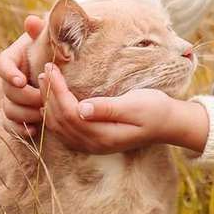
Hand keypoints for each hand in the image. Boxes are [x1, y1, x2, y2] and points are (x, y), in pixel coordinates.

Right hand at [0, 13, 46, 137]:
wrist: (66, 66)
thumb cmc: (58, 49)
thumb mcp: (53, 39)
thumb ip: (44, 31)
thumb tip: (32, 21)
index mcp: (14, 58)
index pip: (2, 64)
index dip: (8, 74)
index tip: (21, 80)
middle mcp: (11, 79)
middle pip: (7, 90)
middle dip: (24, 97)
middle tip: (42, 99)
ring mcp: (13, 97)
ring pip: (8, 109)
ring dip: (24, 114)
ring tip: (43, 114)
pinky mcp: (19, 114)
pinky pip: (10, 125)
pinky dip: (20, 130)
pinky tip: (35, 131)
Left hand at [41, 64, 207, 154]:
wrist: (169, 124)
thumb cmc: (155, 110)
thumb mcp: (134, 105)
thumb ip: (108, 108)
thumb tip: (81, 108)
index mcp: (103, 135)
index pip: (69, 112)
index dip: (57, 90)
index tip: (51, 68)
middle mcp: (94, 144)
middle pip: (60, 121)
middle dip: (49, 95)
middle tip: (44, 70)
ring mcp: (92, 145)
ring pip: (59, 128)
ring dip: (48, 105)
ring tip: (45, 82)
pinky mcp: (94, 141)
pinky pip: (65, 132)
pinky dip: (54, 116)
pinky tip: (51, 103)